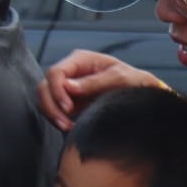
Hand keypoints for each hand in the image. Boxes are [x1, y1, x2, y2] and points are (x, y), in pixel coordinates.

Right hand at [37, 50, 162, 130]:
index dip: (56, 90)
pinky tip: (70, 127)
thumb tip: (68, 87)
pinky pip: (51, 110)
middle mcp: (70, 72)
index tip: (68, 108)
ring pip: (44, 99)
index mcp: (80, 60)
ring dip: (52, 115)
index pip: (55, 72)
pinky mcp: (67, 102)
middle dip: (51, 106)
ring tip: (68, 127)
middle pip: (44, 86)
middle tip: (65, 122)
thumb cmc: (134, 81)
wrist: (142, 96)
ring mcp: (67, 87)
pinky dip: (56, 119)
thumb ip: (94, 82)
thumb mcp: (120, 77)